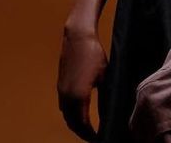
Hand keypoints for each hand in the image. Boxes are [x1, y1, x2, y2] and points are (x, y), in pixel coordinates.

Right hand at [57, 26, 106, 141]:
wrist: (78, 37)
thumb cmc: (94, 54)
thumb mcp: (105, 76)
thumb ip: (104, 96)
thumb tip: (109, 111)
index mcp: (78, 96)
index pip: (82, 124)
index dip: (90, 134)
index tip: (99, 138)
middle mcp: (66, 96)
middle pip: (72, 122)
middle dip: (82, 132)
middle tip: (95, 137)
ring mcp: (61, 90)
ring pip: (66, 115)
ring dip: (75, 124)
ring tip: (88, 128)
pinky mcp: (61, 84)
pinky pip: (64, 106)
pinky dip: (71, 114)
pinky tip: (80, 113)